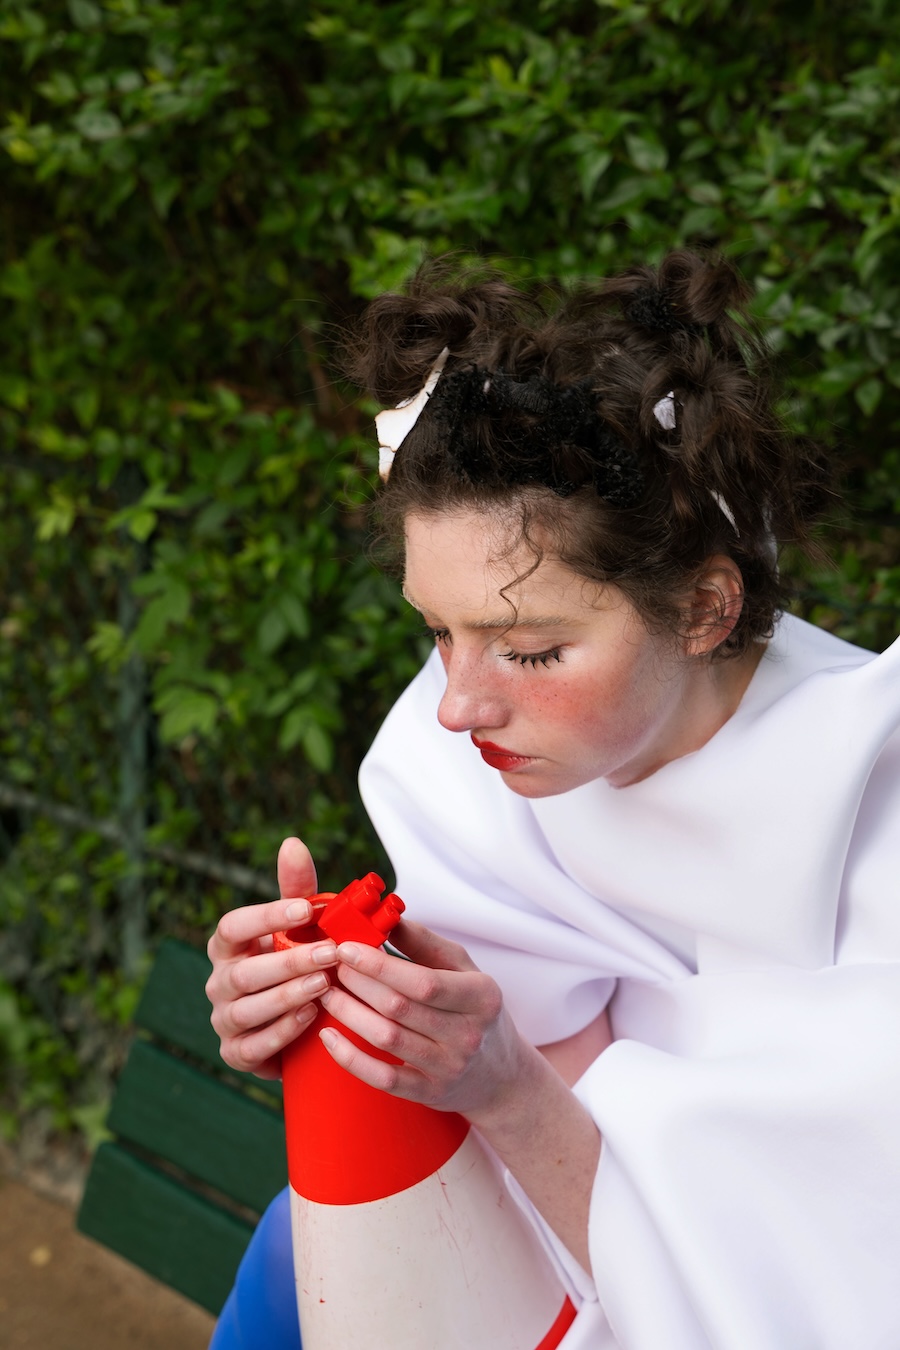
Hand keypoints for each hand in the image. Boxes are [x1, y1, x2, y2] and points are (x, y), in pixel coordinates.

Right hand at [205, 837, 338, 1078]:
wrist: (302, 1020)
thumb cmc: (297, 960)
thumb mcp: (301, 926)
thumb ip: (297, 887)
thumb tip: (294, 843)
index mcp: (228, 945)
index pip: (232, 926)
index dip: (266, 917)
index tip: (306, 908)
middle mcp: (219, 981)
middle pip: (243, 972)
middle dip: (289, 962)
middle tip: (331, 953)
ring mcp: (224, 1019)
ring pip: (246, 1009)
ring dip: (287, 996)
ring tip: (324, 984)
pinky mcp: (236, 1053)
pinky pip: (252, 1046)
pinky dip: (282, 1032)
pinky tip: (311, 1017)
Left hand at [316, 920, 528, 1121]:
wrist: (502, 1076)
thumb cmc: (477, 1012)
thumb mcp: (465, 971)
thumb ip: (426, 943)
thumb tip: (387, 918)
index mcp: (481, 996)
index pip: (424, 981)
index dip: (380, 965)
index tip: (347, 947)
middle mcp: (467, 1034)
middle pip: (399, 1006)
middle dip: (357, 982)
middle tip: (331, 964)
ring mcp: (448, 1067)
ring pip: (386, 1038)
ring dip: (348, 1013)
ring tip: (325, 992)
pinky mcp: (429, 1093)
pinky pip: (382, 1078)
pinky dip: (350, 1058)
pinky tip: (328, 1037)